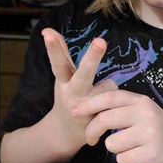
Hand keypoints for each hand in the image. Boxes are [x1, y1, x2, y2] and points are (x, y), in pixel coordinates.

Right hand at [42, 28, 117, 153]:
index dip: (54, 48)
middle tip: (100, 41)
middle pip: (84, 74)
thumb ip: (60, 53)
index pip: (59, 62)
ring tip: (98, 99)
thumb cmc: (67, 97)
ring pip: (109, 85)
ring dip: (108, 88)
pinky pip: (115, 100)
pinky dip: (113, 100)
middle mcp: (73, 93)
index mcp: (63, 82)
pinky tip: (104, 109)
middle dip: (92, 57)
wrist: (65, 133)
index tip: (47, 34)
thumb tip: (47, 28)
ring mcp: (86, 107)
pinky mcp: (98, 119)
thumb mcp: (61, 76)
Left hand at [72, 89, 162, 162]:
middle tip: (90, 140)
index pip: (109, 97)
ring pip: (111, 143)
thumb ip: (120, 110)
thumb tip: (85, 109)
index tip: (73, 111)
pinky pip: (122, 159)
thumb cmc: (157, 134)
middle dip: (91, 131)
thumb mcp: (143, 114)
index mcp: (141, 101)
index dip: (88, 104)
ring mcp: (150, 134)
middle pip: (104, 119)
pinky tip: (140, 158)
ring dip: (116, 149)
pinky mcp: (152, 153)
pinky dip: (126, 161)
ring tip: (132, 148)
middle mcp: (146, 114)